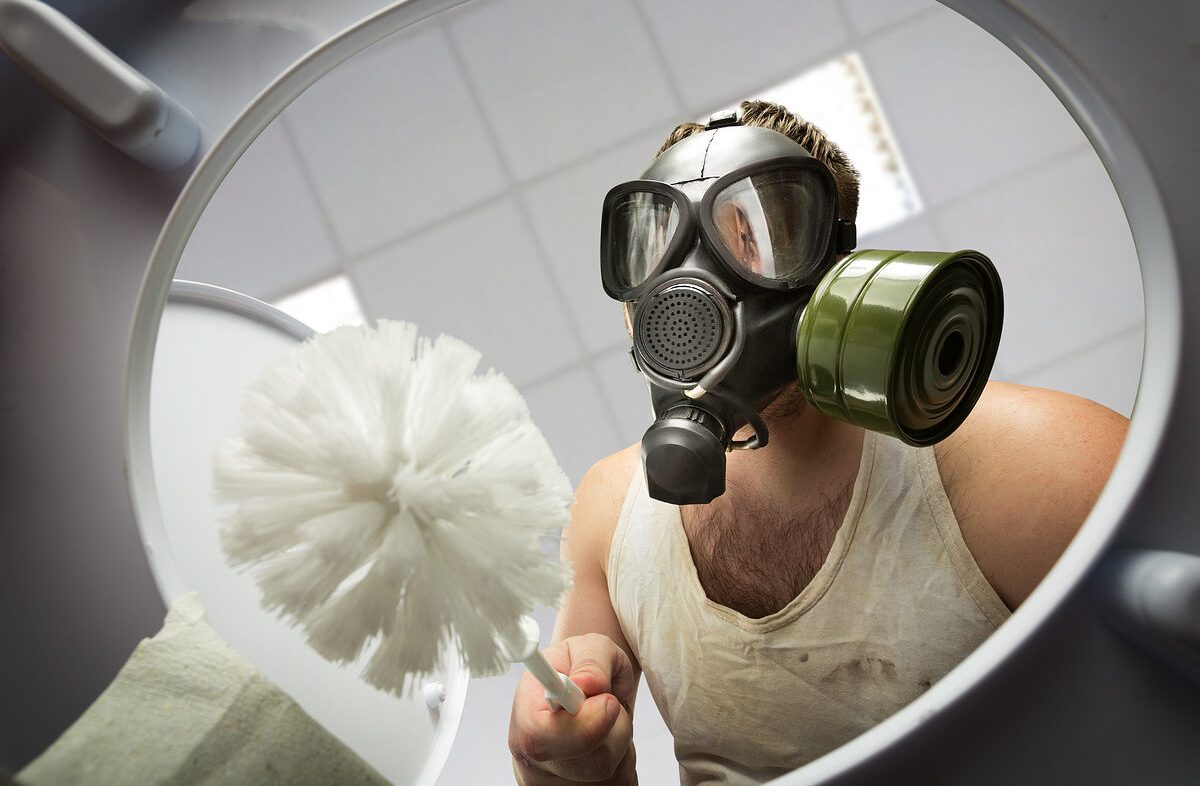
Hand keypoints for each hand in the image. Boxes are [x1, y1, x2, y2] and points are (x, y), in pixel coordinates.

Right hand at [509, 633, 637, 783]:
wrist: (583, 695)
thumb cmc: (581, 669)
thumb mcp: (588, 647)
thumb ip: (591, 660)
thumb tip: (589, 685)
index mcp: (525, 716)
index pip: (541, 736)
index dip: (582, 724)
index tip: (608, 701)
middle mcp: (535, 759)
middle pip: (588, 762)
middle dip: (612, 728)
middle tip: (609, 701)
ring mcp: (559, 783)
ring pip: (610, 769)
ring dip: (620, 738)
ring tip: (605, 717)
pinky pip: (621, 779)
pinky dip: (623, 755)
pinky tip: (607, 737)